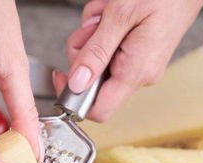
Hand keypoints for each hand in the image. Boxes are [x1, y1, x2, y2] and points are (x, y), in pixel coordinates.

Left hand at [54, 0, 202, 121]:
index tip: (61, 75)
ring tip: (107, 13)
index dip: (74, 98)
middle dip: (83, 52)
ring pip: (97, 61)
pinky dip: (103, 29)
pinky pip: (109, 49)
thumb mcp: (121, 16)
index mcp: (137, 72)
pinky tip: (112, 13)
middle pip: (92, 82)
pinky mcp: (139, 53)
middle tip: (93, 26)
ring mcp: (140, 64)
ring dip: (92, 35)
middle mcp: (140, 74)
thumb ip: (96, 51)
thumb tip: (76, 83)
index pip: (98, 110)